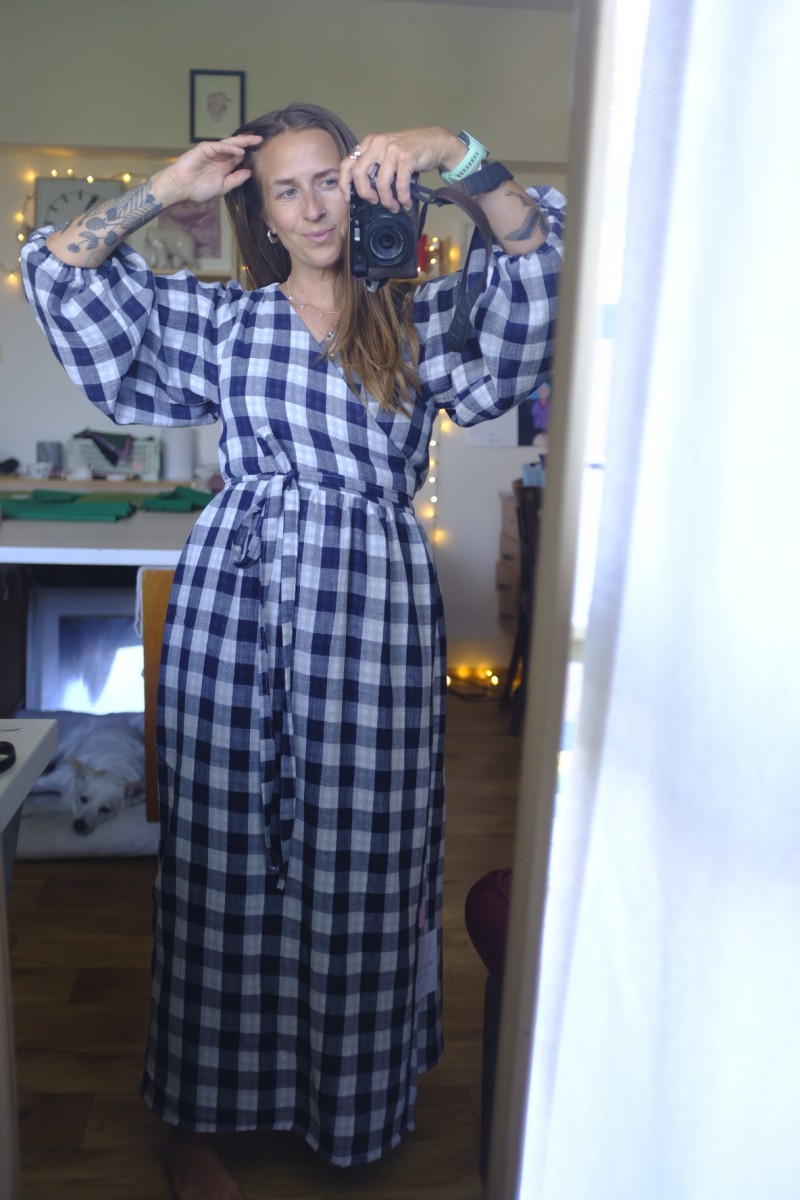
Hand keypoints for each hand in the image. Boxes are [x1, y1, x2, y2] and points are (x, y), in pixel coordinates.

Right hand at [153, 134, 263, 206]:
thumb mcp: (223, 187)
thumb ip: (236, 179)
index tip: (265, 152)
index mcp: (225, 166)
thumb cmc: (199, 189)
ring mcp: (213, 151)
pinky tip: (240, 151)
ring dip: (243, 142)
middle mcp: (221, 157)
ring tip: (255, 140)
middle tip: (262, 139)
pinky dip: (230, 148)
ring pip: (231, 144)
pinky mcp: (205, 148)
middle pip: (238, 147)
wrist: (181, 188)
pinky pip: (220, 146)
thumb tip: (250, 172)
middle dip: (250, 143)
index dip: (252, 154)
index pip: (241, 157)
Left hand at [338, 126, 464, 211]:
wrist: (435, 141)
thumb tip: (363, 190)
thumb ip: (374, 165)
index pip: (347, 163)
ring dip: (387, 200)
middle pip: (360, 174)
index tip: (348, 197)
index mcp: (369, 143)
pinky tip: (406, 203)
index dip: (344, 183)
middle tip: (374, 201)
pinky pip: (400, 185)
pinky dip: (403, 198)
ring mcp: (392, 150)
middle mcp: (378, 144)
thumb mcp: (386, 153)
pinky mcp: (406, 157)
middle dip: (365, 194)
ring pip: (381, 183)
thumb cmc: (410, 151)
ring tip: (394, 206)